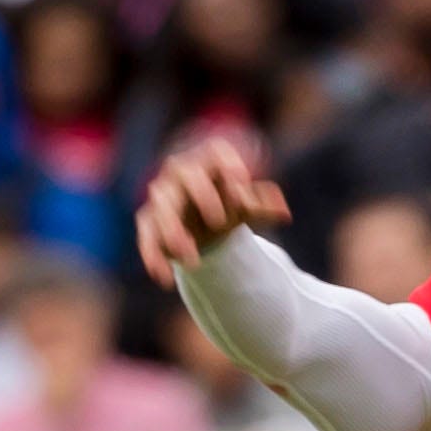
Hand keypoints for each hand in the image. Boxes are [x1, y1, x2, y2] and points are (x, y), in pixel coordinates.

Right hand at [134, 137, 292, 286]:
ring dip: (173, 232)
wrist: (207, 225)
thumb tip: (284, 213)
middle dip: (202, 195)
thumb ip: (265, 206)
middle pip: (185, 173)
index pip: (216, 152)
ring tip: (190, 259)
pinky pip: (146, 236)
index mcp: (209, 164)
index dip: (228, 163)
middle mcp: (182, 174)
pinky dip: (153, 256)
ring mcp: (163, 198)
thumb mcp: (250, 206)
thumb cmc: (229, 206)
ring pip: (162, 207)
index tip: (242, 181)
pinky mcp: (150, 223)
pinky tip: (163, 277)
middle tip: (220, 222)